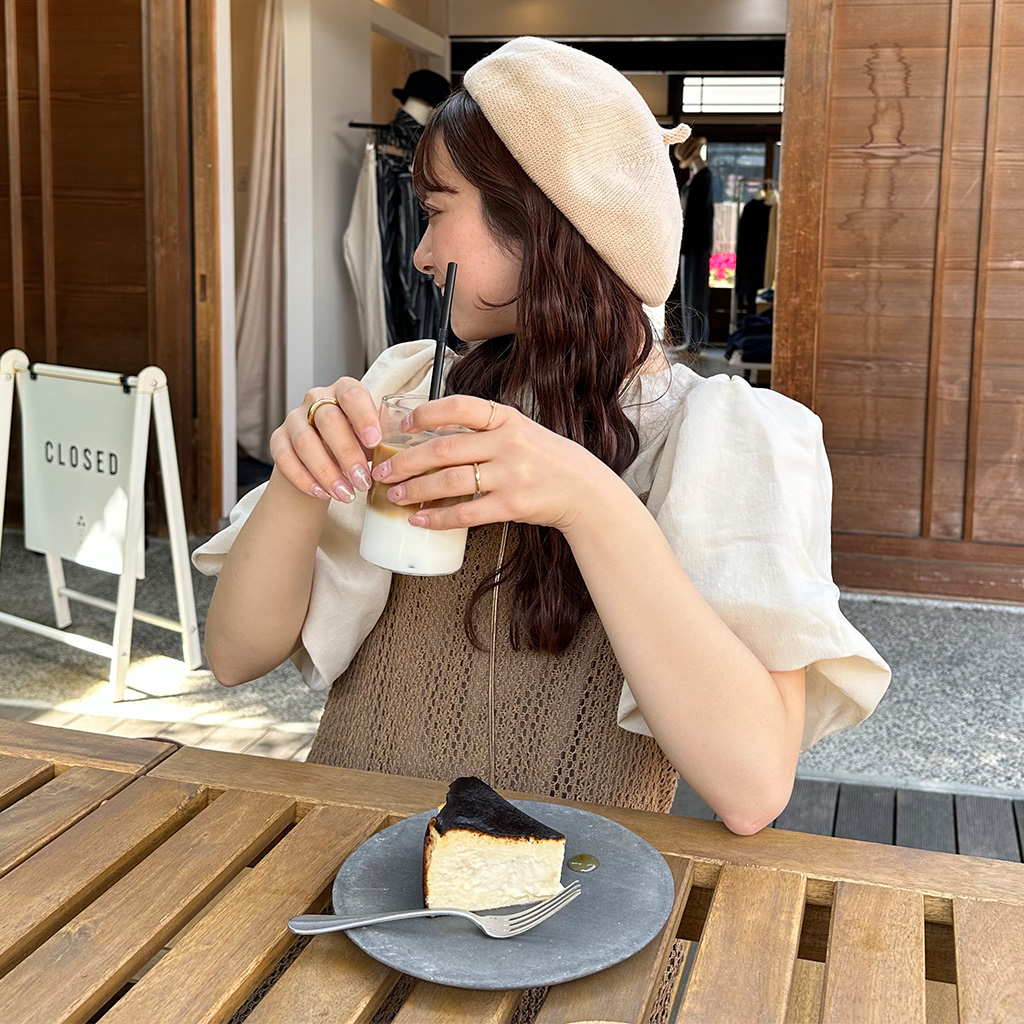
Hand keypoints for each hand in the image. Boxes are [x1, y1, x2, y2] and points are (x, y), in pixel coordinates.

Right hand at [269, 379, 382, 501]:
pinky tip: (323, 493)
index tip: (376, 442)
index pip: (352, 394)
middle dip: (347, 454)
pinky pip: (285, 458)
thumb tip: (407, 451)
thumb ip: (385, 438)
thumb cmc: (357, 444)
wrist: (326, 459)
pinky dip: (304, 479)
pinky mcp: (278, 439)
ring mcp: (294, 418)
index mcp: (344, 391)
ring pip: (305, 441)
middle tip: (363, 481)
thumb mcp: (373, 438)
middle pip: (328, 420)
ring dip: (327, 472)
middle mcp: (317, 399)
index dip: (363, 417)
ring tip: (346, 494)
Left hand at [369, 395, 615, 532]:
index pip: (459, 406)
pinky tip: (420, 520)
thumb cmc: (547, 460)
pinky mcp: (513, 505)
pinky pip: (467, 513)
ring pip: (450, 482)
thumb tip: (434, 436)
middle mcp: (508, 443)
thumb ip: (485, 430)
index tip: (403, 426)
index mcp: (507, 419)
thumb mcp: (521, 432)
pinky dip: (438, 518)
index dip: (426, 414)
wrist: (584, 490)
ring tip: (394, 495)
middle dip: (405, 462)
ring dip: (416, 490)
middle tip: (382, 471)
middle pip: (444, 449)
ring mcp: (511, 475)